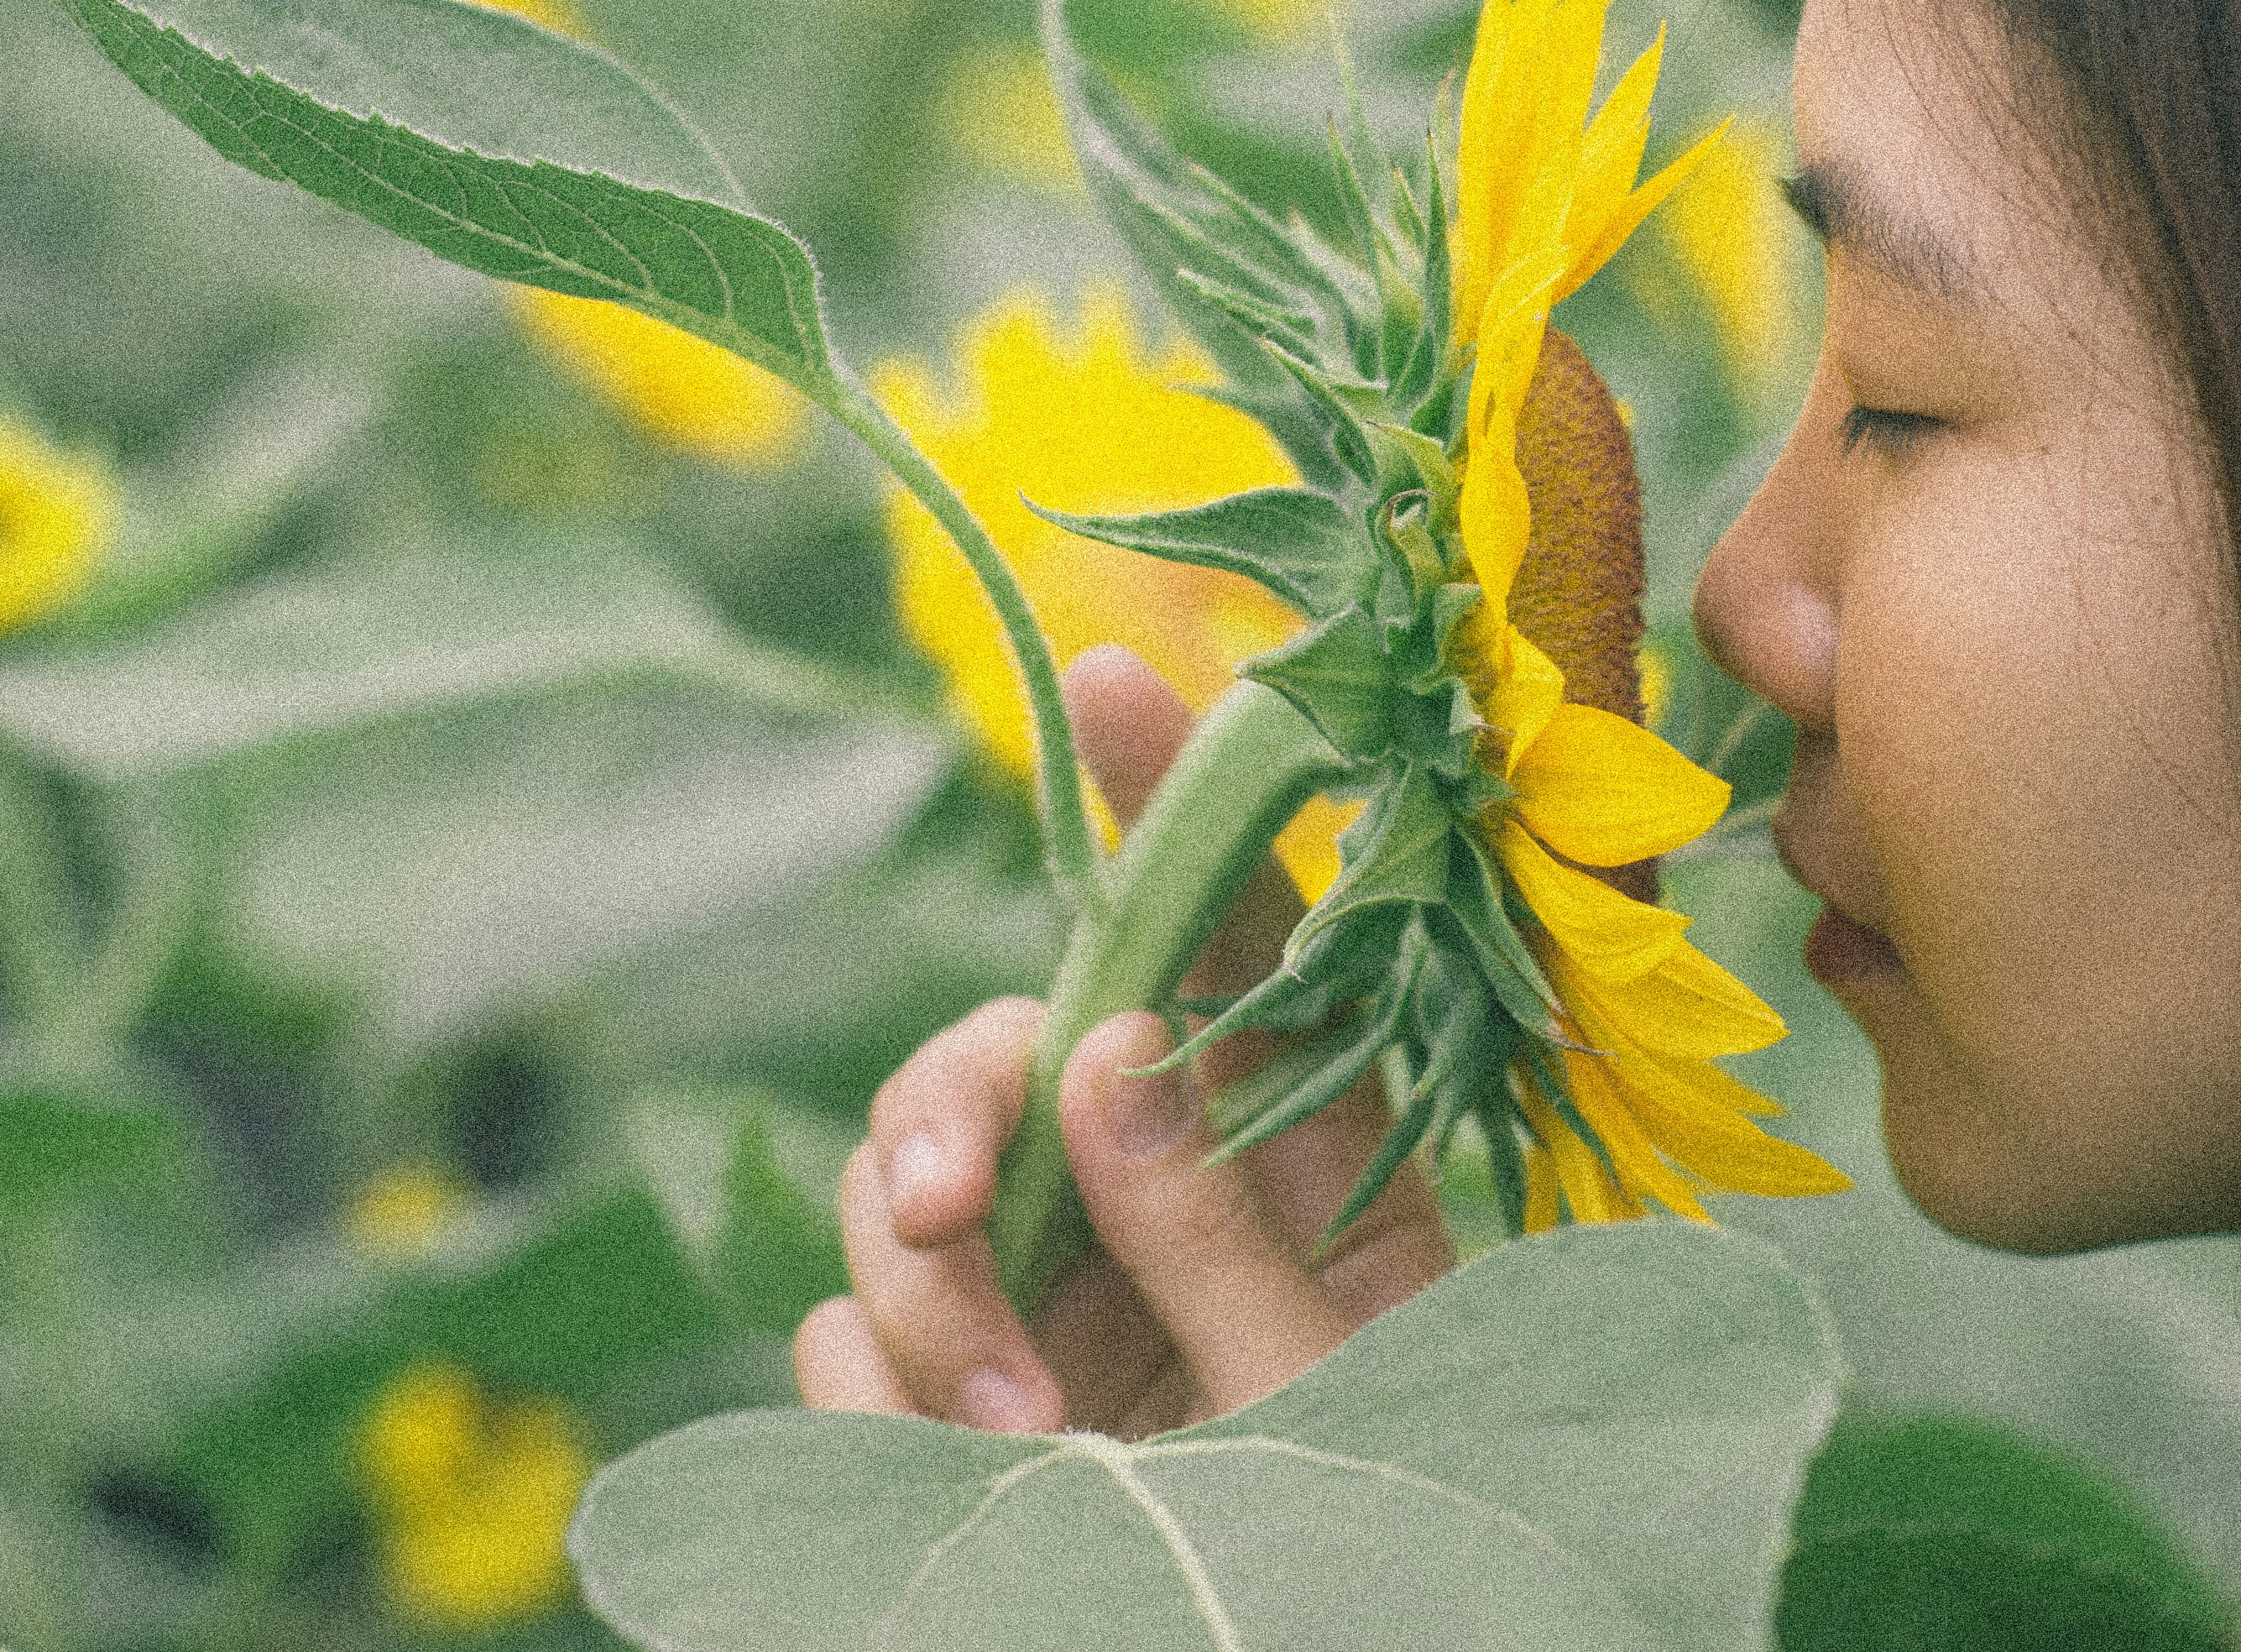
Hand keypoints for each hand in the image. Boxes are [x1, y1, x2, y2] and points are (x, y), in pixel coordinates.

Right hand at [793, 646, 1457, 1436]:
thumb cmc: (1385, 1564)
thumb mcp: (1335, 1406)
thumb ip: (1225, 1237)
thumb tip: (1116, 1043)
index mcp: (1311, 1167)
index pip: (1245, 937)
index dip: (1176, 796)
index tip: (1110, 677)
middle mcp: (1167, 1198)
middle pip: (1019, 1045)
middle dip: (955, 1106)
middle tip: (945, 1205)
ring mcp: (1056, 1296)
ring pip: (911, 1190)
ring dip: (925, 1293)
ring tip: (1015, 1438)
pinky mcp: (960, 1400)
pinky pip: (854, 1339)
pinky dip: (879, 1400)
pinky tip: (967, 1481)